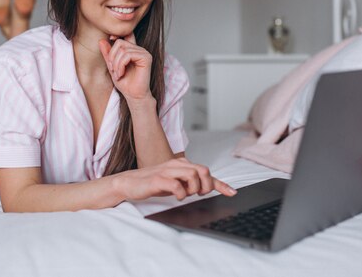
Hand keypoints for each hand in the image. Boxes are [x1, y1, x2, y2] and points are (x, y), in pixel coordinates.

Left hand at [98, 33, 152, 100]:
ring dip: (116, 63)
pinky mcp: (146, 58)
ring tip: (117, 74)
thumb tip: (101, 40)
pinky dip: (121, 65)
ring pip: (123, 50)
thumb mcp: (112, 67)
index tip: (109, 39)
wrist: (133, 96)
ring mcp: (144, 53)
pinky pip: (128, 55)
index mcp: (133, 50)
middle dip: (112, 56)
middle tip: (112, 69)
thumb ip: (108, 54)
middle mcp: (139, 49)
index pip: (126, 35)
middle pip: (120, 42)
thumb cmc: (125, 83)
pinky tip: (121, 74)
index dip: (117, 35)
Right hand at [113, 158, 236, 200]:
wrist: (129, 183)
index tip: (232, 192)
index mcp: (183, 165)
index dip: (221, 184)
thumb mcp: (176, 184)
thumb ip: (189, 184)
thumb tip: (206, 189)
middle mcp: (177, 164)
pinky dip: (181, 193)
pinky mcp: (158, 179)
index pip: (206, 172)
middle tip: (199, 194)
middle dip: (206, 185)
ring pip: (193, 175)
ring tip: (186, 195)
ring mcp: (168, 170)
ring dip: (194, 189)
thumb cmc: (154, 183)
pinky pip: (177, 184)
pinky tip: (177, 196)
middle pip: (203, 170)